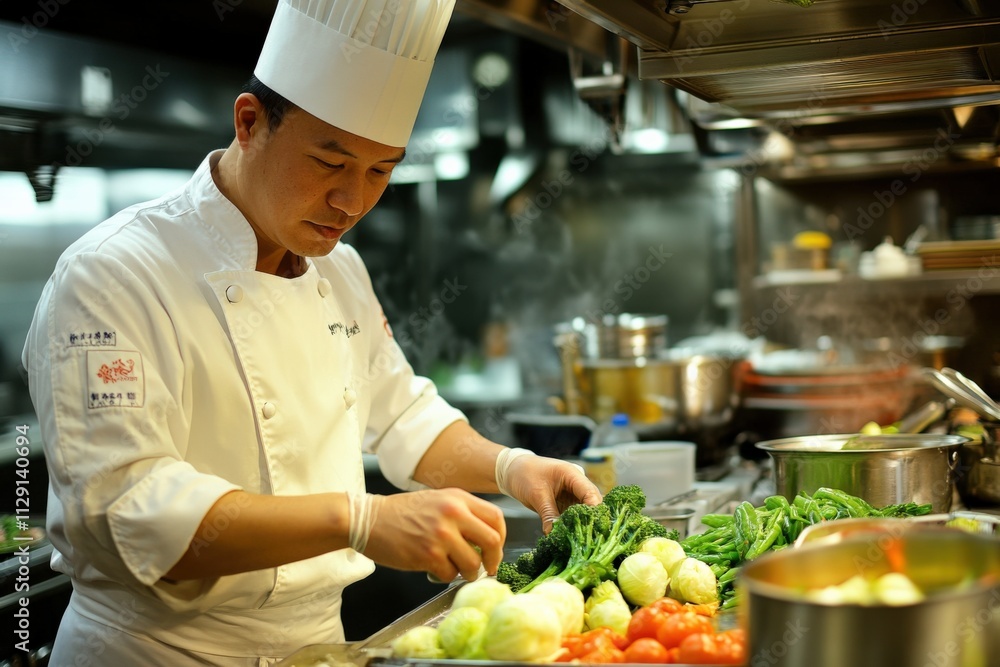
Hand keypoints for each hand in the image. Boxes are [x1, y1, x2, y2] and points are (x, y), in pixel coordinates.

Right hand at [361, 488, 505, 582]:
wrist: (369, 519)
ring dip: (468, 572)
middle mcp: (453, 513)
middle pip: (492, 541)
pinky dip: (446, 576)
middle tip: (487, 568)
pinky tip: (435, 569)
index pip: (496, 518)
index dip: (502, 537)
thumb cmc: (403, 512)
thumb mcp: (438, 500)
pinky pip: (450, 574)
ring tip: (457, 570)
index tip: (496, 549)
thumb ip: (462, 514)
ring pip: (473, 563)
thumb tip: (486, 539)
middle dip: (493, 560)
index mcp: (458, 498)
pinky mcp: (428, 555)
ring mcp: (441, 534)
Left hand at [503, 454, 601, 533]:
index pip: (590, 493)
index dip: (594, 510)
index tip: (593, 526)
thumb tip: (554, 534)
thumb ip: (548, 513)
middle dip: (590, 520)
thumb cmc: (525, 474)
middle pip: (592, 503)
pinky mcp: (566, 504)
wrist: (513, 471)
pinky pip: (573, 516)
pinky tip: (570, 536)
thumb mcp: (536, 494)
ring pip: (584, 511)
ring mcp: (572, 494)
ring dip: (581, 524)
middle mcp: (577, 484)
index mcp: (572, 475)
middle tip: (588, 538)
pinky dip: (572, 525)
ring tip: (580, 539)